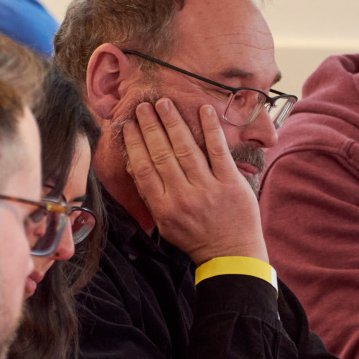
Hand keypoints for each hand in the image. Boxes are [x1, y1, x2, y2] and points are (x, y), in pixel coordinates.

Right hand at [122, 98, 268, 264]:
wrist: (231, 255)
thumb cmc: (196, 238)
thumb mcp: (165, 224)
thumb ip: (151, 196)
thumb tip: (134, 166)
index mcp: (164, 207)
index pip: (143, 169)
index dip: (134, 144)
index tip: (128, 125)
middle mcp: (183, 196)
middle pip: (162, 154)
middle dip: (150, 127)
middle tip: (143, 106)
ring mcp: (208, 188)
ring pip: (186, 149)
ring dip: (173, 122)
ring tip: (164, 103)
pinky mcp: (230, 183)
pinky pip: (218, 151)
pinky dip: (210, 129)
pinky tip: (204, 109)